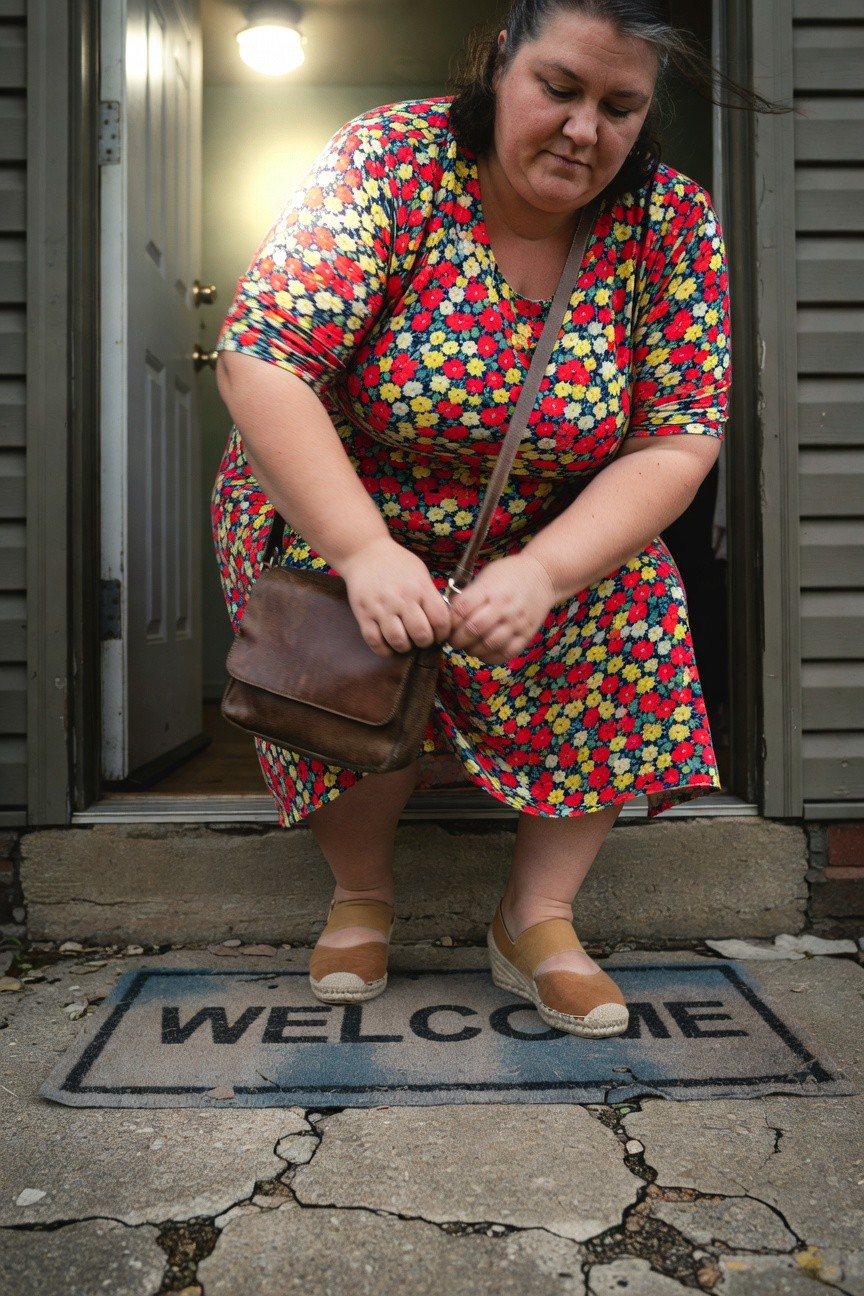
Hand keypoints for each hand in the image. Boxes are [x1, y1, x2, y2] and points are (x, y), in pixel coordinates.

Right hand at [339, 537, 452, 656]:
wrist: (364, 552)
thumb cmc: (397, 564)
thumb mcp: (420, 573)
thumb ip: (430, 596)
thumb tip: (441, 623)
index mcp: (420, 588)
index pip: (440, 620)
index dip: (443, 633)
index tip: (439, 634)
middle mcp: (402, 599)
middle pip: (421, 635)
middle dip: (425, 642)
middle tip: (422, 639)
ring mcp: (381, 608)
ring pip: (398, 642)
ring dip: (405, 647)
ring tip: (406, 642)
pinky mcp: (363, 615)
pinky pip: (375, 642)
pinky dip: (384, 649)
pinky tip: (389, 644)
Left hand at [448, 552, 556, 664]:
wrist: (543, 575)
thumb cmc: (509, 574)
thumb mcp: (486, 575)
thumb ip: (469, 595)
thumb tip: (449, 616)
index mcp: (490, 590)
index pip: (461, 610)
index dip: (449, 621)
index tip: (446, 625)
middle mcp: (504, 607)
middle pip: (472, 630)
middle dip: (456, 639)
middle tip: (453, 640)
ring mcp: (516, 623)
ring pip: (488, 645)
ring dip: (472, 650)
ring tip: (468, 646)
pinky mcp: (526, 635)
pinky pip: (505, 654)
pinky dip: (490, 657)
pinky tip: (483, 652)